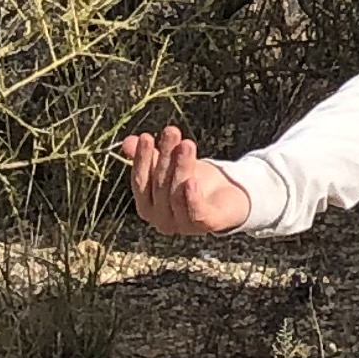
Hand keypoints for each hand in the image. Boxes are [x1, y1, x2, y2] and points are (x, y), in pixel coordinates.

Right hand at [116, 126, 251, 237]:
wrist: (229, 200)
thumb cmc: (194, 182)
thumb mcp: (172, 166)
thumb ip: (150, 156)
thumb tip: (128, 141)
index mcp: (148, 205)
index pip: (140, 181)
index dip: (142, 159)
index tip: (146, 137)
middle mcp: (161, 219)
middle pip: (161, 185)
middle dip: (166, 157)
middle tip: (172, 132)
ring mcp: (182, 225)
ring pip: (177, 194)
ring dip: (181, 168)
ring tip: (186, 144)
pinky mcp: (207, 225)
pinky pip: (196, 214)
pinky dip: (191, 199)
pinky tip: (191, 181)